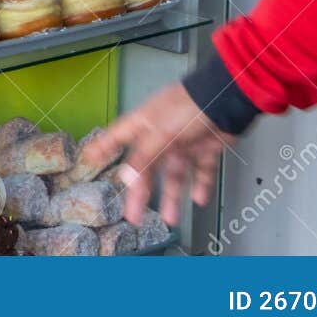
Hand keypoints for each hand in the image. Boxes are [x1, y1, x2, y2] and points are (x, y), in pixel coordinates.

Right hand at [83, 82, 231, 226]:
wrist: (227, 98)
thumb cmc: (188, 107)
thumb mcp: (160, 134)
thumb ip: (144, 158)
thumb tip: (127, 180)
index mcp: (144, 124)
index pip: (117, 137)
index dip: (102, 147)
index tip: (89, 158)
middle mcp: (161, 134)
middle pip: (146, 167)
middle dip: (141, 192)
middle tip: (134, 214)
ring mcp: (183, 142)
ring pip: (174, 174)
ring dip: (172, 196)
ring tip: (171, 218)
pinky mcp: (205, 148)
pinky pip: (201, 171)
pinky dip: (201, 186)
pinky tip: (199, 199)